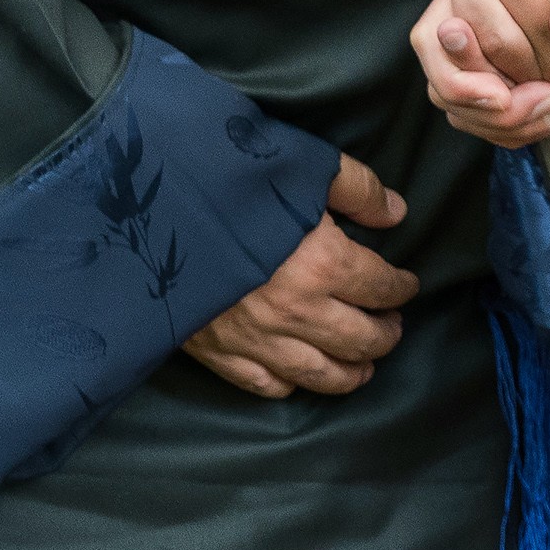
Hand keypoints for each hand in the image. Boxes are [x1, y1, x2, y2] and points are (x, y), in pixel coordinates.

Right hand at [182, 156, 415, 399]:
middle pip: (360, 339)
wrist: (143, 210)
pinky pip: (265, 385)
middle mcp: (297, 311)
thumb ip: (356, 187)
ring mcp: (257, 339)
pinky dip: (291, 386)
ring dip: (351, 373)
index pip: (381, 287)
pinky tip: (301, 377)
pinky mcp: (219, 353)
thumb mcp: (301, 163)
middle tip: (392, 327)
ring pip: (321, 375)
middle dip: (385, 335)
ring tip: (364, 366)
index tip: (406, 285)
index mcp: (324, 263)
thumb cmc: (226, 179)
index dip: (401, 287)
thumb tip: (396, 213)